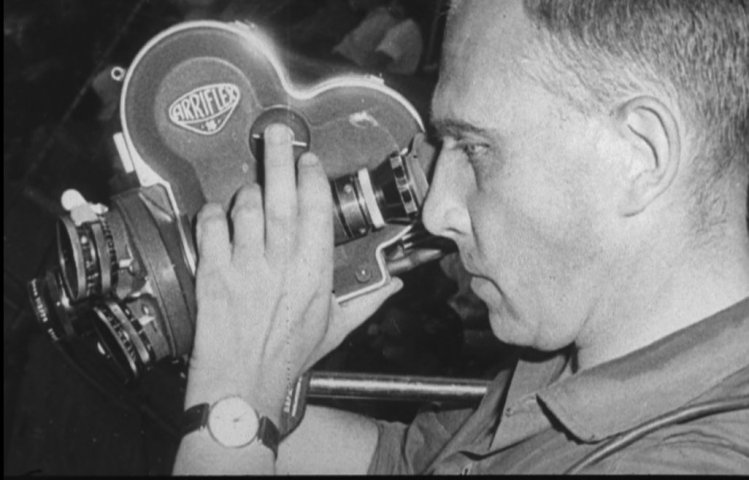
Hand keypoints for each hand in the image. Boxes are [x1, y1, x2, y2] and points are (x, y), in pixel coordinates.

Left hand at [185, 124, 401, 420]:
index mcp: (314, 274)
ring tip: (250, 189)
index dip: (313, 179)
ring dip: (247, 192)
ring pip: (245, 209)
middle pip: (281, 199)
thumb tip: (396, 283)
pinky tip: (217, 214)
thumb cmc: (289, 359)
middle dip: (279, 159)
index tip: (310, 160)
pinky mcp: (213, 275)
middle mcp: (281, 264)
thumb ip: (367, 300)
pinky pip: (211, 229)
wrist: (243, 386)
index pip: (317, 213)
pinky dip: (212, 214)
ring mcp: (245, 267)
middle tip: (275, 132)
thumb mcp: (336, 329)